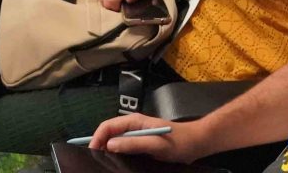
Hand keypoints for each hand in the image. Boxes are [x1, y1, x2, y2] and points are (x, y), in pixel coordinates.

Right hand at [89, 114, 204, 161]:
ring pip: (115, 142)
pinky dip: (117, 155)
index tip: (91, 153)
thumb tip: (110, 145)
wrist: (196, 143)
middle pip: (109, 134)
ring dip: (107, 151)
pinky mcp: (142, 144)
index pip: (107, 126)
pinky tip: (117, 164)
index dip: (96, 138)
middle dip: (99, 145)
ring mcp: (137, 135)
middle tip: (95, 161)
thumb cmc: (178, 142)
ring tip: (104, 163)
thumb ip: (134, 144)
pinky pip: (124, 148)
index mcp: (135, 122)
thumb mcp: (156, 145)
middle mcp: (133, 126)